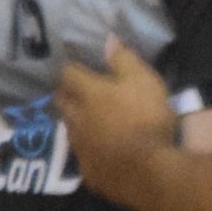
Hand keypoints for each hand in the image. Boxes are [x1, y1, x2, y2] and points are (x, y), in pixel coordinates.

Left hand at [53, 40, 171, 190]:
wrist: (150, 172)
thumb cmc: (148, 119)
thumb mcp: (144, 81)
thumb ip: (123, 59)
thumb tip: (108, 38)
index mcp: (89, 93)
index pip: (68, 74)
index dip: (71, 69)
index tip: (77, 68)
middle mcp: (77, 118)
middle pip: (61, 101)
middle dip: (66, 94)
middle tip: (76, 92)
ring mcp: (81, 147)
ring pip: (69, 129)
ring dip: (74, 121)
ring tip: (86, 120)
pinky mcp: (89, 172)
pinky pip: (83, 156)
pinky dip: (88, 149)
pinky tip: (99, 151)